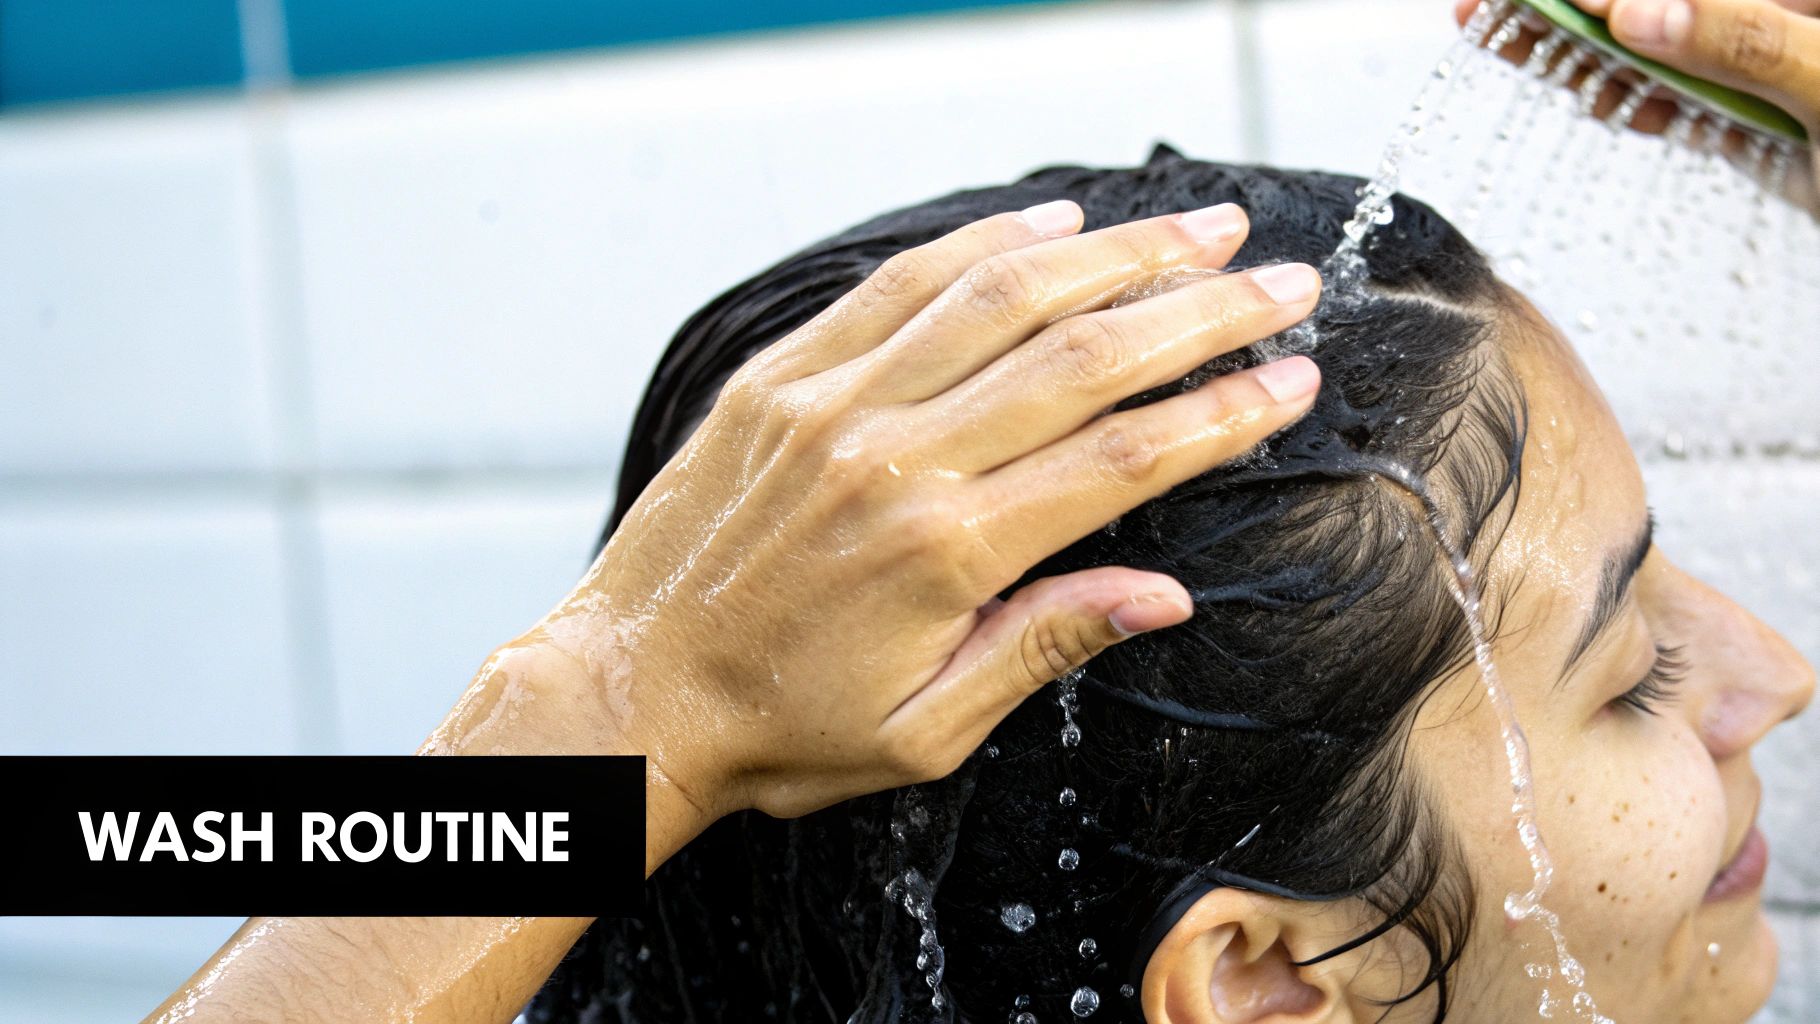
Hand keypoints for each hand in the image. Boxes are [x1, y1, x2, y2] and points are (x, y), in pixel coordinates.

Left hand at [479, 200, 1321, 835]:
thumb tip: (1164, 593)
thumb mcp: (927, 730)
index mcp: (946, 552)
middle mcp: (895, 458)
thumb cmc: (780, 729)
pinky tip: (1053, 225)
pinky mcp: (780, 378)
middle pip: (1083, 355)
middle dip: (1202, 311)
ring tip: (1200, 231)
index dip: (1222, 410)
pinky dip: (982, 247)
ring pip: (999, 298)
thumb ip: (1045, 645)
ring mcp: (832, 404)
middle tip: (1286, 282)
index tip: (1292, 376)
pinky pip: (897, 285)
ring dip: (1115, 253)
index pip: (1124, 455)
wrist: (627, 694)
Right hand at [1456, 0, 1818, 194]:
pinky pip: (1687, 93)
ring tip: (1508, 41)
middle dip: (1584, 2)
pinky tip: (1585, 93)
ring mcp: (1778, 62)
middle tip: (1490, 6)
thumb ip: (1745, 40)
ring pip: (1668, 40)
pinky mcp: (1767, 113)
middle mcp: (1793, 18)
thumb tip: (1638, 7)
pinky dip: (1635, 96)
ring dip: (1591, 47)